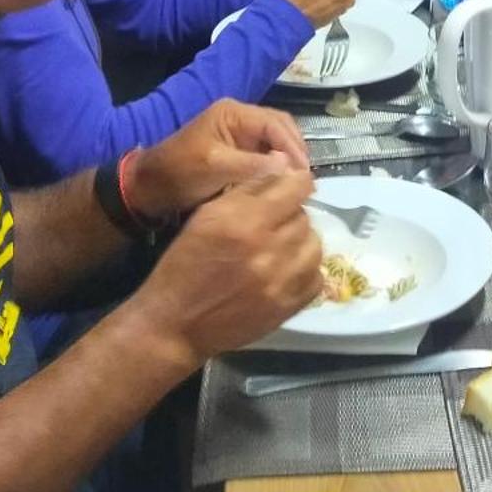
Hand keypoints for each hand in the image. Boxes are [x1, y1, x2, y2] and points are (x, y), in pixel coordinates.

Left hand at [126, 98, 309, 219]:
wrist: (150, 188)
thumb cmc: (179, 173)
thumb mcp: (214, 167)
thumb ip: (252, 164)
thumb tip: (288, 166)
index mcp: (233, 113)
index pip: (275, 123)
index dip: (293, 146)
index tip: (304, 172)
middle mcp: (240, 118)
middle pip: (280, 128)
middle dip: (295, 151)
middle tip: (306, 178)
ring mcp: (239, 135)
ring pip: (275, 141)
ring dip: (288, 159)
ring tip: (298, 182)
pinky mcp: (238, 151)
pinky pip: (266, 154)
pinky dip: (278, 166)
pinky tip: (283, 183)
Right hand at [133, 168, 322, 362]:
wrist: (175, 325)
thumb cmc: (184, 266)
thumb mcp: (205, 217)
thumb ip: (246, 191)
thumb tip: (282, 166)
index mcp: (243, 220)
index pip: (296, 187)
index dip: (295, 184)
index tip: (288, 188)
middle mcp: (268, 248)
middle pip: (304, 216)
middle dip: (290, 215)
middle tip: (270, 226)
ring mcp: (282, 281)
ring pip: (314, 244)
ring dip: (300, 242)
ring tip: (280, 248)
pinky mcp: (288, 307)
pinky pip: (316, 277)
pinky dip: (304, 271)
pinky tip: (285, 271)